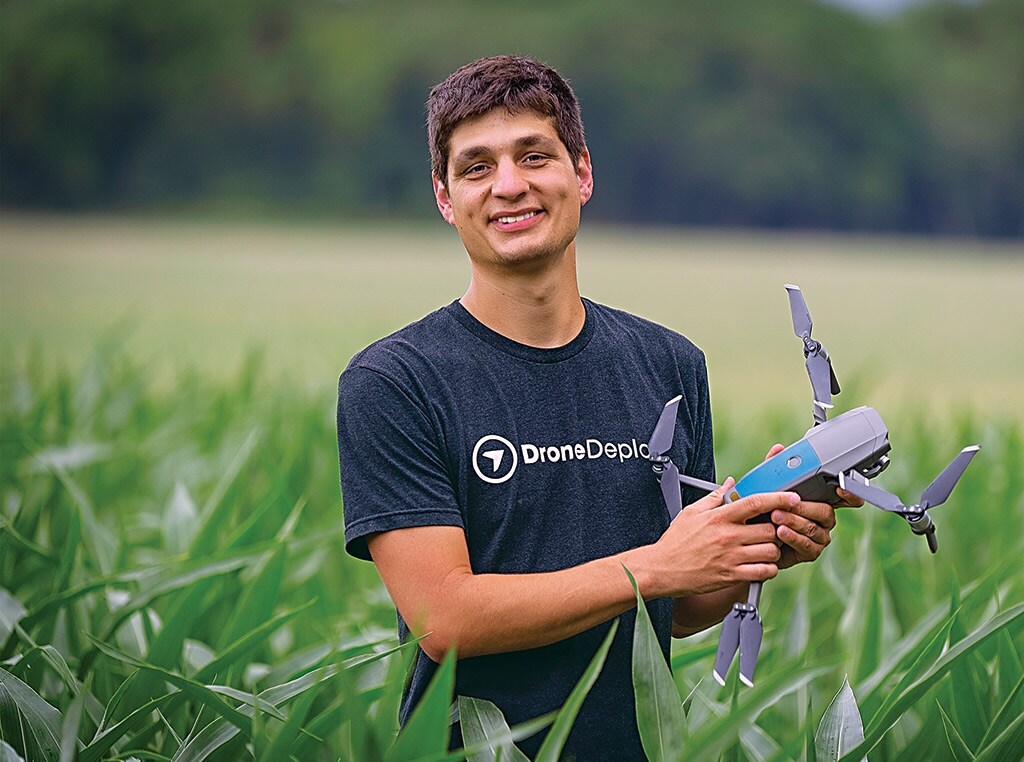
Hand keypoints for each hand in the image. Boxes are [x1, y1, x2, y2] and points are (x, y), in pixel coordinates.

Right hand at [645, 477, 800, 597]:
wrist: (662, 569)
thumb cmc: (676, 541)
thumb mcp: (692, 512)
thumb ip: (714, 497)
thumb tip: (730, 483)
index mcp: (719, 517)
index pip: (755, 503)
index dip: (778, 498)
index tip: (792, 497)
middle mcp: (727, 536)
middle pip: (770, 529)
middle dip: (776, 529)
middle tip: (771, 531)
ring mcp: (731, 557)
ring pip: (771, 551)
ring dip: (774, 550)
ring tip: (765, 549)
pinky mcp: (731, 576)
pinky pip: (763, 572)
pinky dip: (768, 569)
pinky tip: (761, 565)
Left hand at [762, 443, 840, 568]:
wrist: (754, 537)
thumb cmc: (765, 510)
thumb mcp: (768, 486)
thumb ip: (774, 468)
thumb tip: (778, 449)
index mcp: (821, 500)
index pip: (846, 497)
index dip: (850, 493)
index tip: (842, 488)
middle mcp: (824, 519)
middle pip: (826, 512)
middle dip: (805, 507)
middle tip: (787, 503)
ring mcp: (819, 536)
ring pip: (814, 529)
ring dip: (795, 522)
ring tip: (776, 517)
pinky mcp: (811, 551)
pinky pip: (807, 545)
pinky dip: (793, 537)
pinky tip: (780, 532)